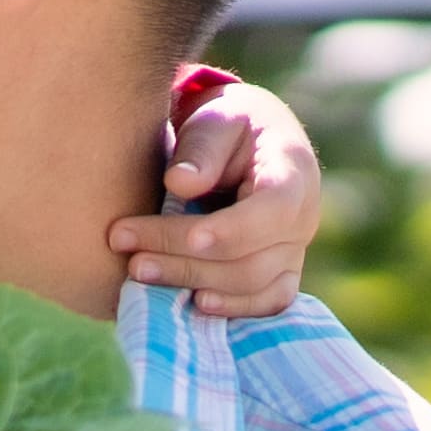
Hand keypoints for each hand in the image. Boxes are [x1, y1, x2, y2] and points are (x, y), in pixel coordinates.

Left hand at [109, 77, 323, 317]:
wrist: (243, 142)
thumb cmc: (225, 128)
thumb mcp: (214, 122)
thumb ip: (200, 150)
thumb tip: (179, 184)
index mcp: (292, 173)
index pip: (270, 212)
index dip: (228, 231)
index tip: (181, 236)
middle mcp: (303, 218)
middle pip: (252, 258)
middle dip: (186, 260)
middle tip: (128, 252)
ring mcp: (294, 249)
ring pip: (254, 285)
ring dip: (194, 283)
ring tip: (138, 272)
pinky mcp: (279, 271)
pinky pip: (267, 302)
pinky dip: (232, 308)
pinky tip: (190, 304)